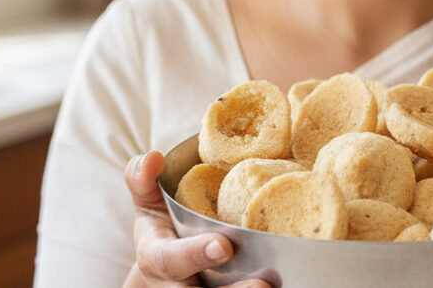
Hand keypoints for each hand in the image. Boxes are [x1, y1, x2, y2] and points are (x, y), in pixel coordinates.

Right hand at [123, 151, 270, 287]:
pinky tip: (289, 282)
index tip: (224, 245)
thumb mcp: (148, 203)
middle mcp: (180, 285)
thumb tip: (153, 158)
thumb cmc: (162, 228)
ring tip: (276, 286)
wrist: (165, 272)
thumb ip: (143, 178)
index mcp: (158, 258)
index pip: (172, 260)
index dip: (196, 254)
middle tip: (263, 282)